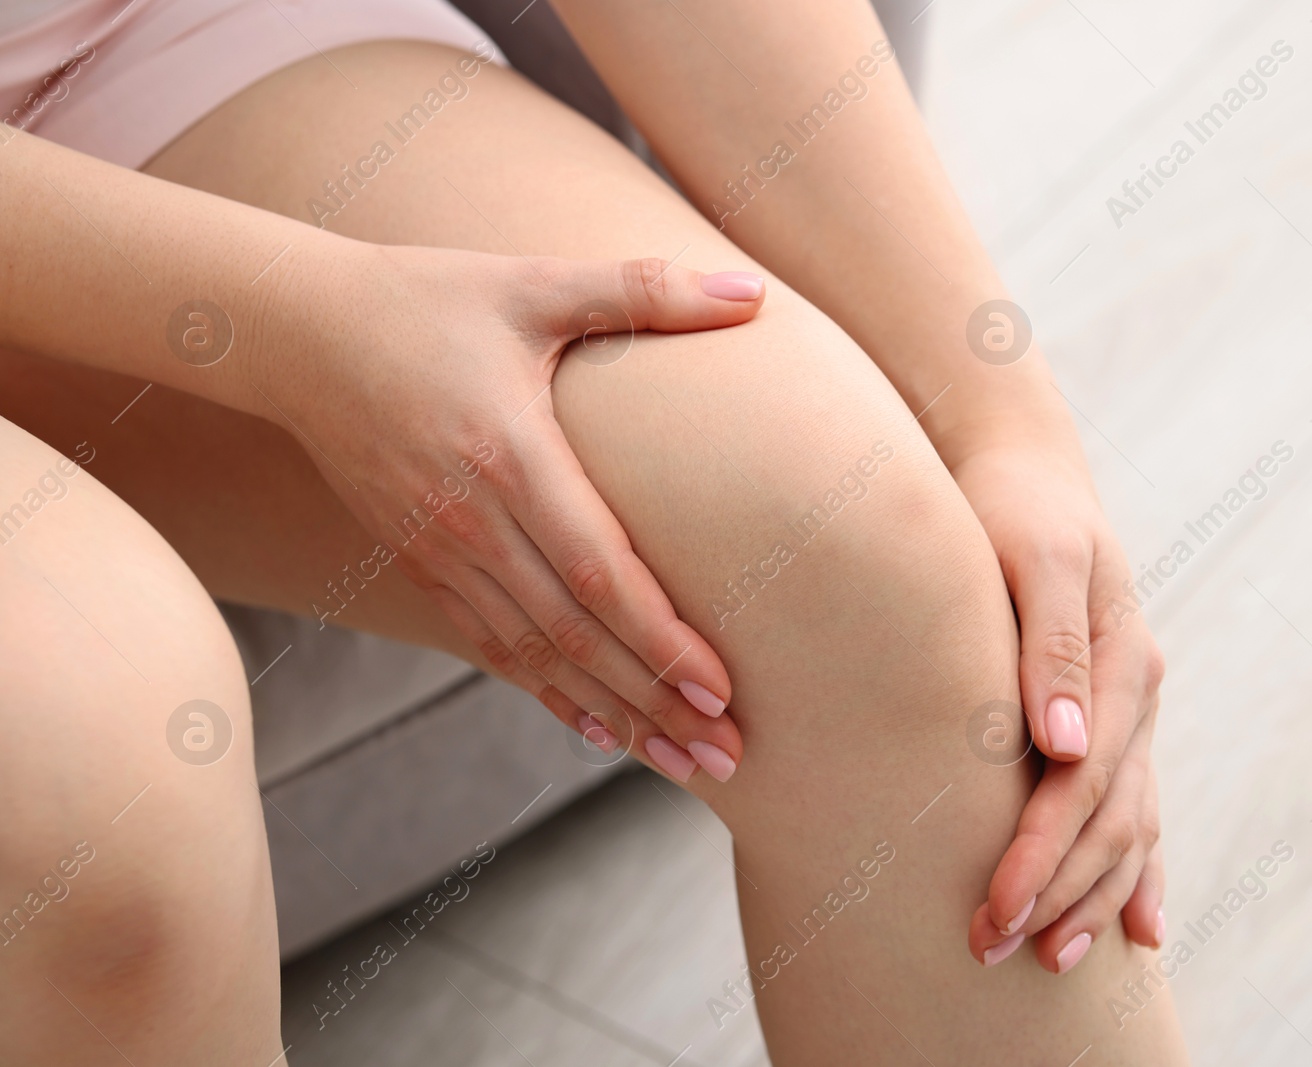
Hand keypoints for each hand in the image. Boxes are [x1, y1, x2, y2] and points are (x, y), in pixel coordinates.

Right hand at [255, 242, 767, 783]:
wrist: (297, 331)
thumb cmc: (427, 299)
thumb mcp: (534, 284)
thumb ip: (645, 290)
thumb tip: (755, 292)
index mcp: (509, 455)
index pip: (597, 573)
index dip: (659, 640)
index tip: (721, 691)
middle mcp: (472, 520)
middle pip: (574, 636)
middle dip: (654, 702)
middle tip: (729, 756)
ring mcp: (440, 550)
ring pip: (534, 656)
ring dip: (613, 714)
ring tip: (683, 763)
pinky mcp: (421, 563)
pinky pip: (490, 645)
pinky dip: (548, 693)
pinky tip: (599, 731)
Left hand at [947, 430, 1165, 970]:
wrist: (1024, 472)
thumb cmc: (1013, 509)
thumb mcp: (1034, 558)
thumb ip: (1050, 648)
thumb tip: (1065, 748)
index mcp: (1124, 662)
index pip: (1086, 783)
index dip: (1043, 850)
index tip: (997, 905)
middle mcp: (1137, 696)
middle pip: (1110, 819)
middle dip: (1057, 890)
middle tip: (991, 947)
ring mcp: (1130, 712)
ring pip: (1128, 825)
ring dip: (1093, 896)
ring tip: (1053, 957)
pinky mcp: (1109, 720)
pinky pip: (1134, 808)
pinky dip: (1136, 871)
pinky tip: (1137, 928)